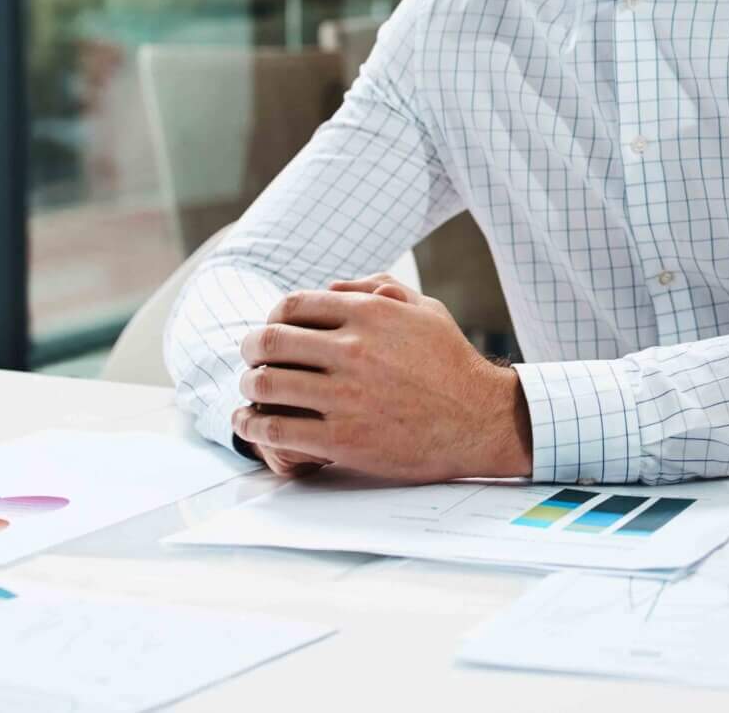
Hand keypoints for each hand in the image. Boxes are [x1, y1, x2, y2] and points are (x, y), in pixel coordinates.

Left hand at [231, 280, 531, 482]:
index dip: (270, 318)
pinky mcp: (342, 439)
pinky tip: (252, 422)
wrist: (480, 420)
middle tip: (251, 362)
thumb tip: (329, 288)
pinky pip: (277, 428)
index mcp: (371, 314)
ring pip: (266, 384)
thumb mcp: (425, 309)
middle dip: (251, 351)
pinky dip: (253, 424)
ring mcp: (346, 396)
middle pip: (269, 341)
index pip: (292, 306)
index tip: (270, 333)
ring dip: (248, 388)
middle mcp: (354, 349)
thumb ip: (378, 288)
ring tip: (250, 394)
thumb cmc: (451, 364)